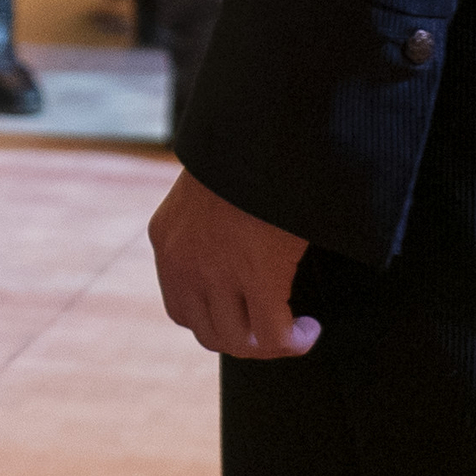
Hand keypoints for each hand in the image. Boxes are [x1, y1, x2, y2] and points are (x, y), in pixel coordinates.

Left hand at [147, 171, 318, 359]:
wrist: (260, 131)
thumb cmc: (242, 154)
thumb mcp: (204, 192)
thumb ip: (205, 228)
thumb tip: (233, 253)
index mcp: (165, 240)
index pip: (181, 310)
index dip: (217, 321)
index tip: (246, 314)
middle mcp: (182, 263)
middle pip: (209, 334)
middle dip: (245, 339)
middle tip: (275, 328)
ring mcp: (215, 273)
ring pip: (239, 342)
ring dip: (270, 344)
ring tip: (296, 330)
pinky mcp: (256, 276)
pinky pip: (274, 335)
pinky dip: (294, 340)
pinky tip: (310, 328)